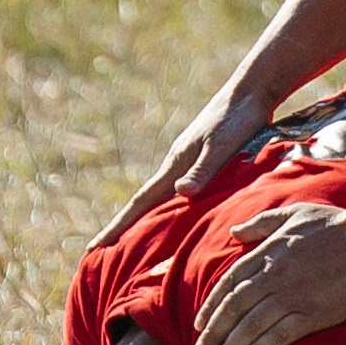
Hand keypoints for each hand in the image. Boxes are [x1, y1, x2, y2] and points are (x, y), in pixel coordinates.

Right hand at [86, 72, 276, 250]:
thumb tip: (180, 193)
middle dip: (122, 229)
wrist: (250, 91)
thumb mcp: (222, 145)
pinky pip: (180, 194)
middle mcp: (176, 166)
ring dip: (144, 222)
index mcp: (175, 165)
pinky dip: (169, 211)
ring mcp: (188, 163)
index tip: (94, 247)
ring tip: (131, 247)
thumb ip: (203, 169)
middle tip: (99, 254)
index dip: (118, 226)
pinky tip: (174, 220)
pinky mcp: (203, 161)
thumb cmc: (238, 118)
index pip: (141, 202)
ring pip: (161, 199)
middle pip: (144, 204)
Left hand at [193, 199, 345, 344]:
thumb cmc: (336, 224)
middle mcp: (274, 276)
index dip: (211, 305)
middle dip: (213, 333)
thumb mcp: (294, 213)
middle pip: (234, 308)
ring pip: (250, 326)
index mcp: (268, 252)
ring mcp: (292, 296)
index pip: (229, 283)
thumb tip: (234, 231)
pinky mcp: (313, 313)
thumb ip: (261, 223)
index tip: (199, 324)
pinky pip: (278, 336)